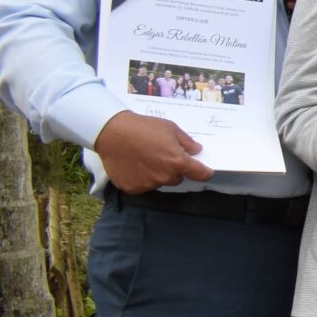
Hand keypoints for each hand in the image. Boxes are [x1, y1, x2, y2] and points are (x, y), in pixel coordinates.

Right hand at [93, 110, 213, 191]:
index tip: (204, 170)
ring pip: (160, 182)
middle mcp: (165, 177)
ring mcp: (148, 184)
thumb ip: (187, 142)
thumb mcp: (170, 128)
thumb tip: (196, 151)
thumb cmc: (143, 128)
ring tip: (144, 159)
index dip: (204, 172)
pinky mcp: (132, 188)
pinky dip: (141, 178)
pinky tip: (133, 166)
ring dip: (157, 174)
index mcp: (177, 162)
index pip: (201, 174)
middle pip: (178, 178)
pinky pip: (143, 186)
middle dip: (174, 169)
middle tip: (162, 156)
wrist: (111, 132)